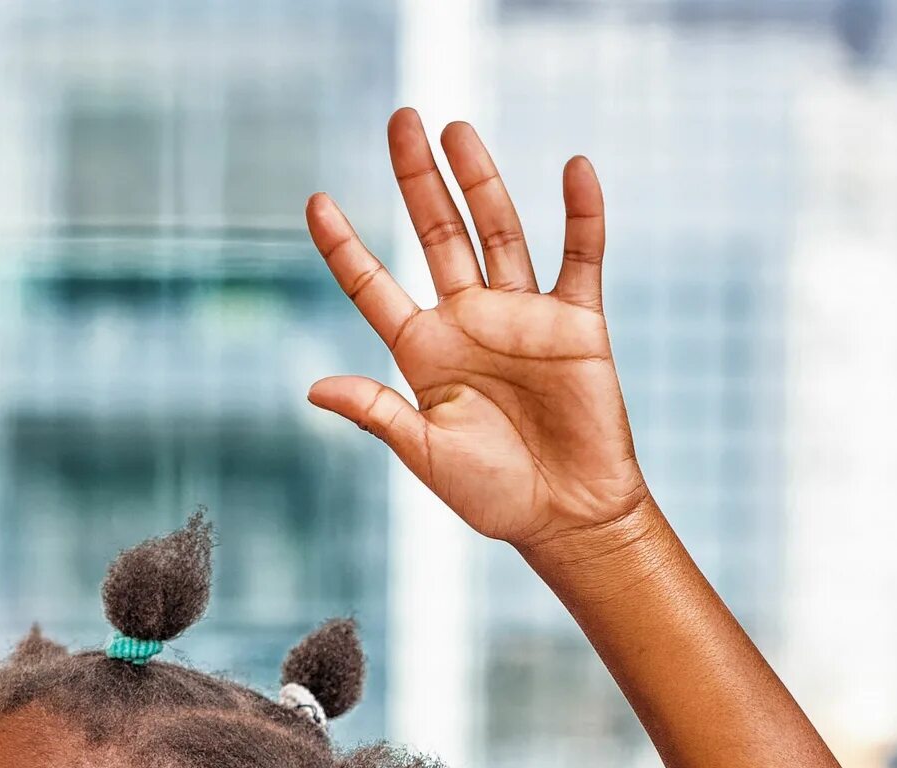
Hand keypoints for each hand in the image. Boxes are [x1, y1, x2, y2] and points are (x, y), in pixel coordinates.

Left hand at [305, 110, 647, 551]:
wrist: (568, 517)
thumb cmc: (492, 495)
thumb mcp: (425, 453)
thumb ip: (377, 412)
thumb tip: (314, 386)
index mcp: (423, 352)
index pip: (373, 286)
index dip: (344, 246)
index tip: (316, 201)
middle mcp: (468, 321)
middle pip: (437, 234)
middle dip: (417, 179)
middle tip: (402, 121)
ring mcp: (523, 315)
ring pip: (498, 231)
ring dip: (480, 181)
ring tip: (457, 129)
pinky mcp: (577, 322)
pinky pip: (581, 256)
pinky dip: (582, 215)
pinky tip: (574, 169)